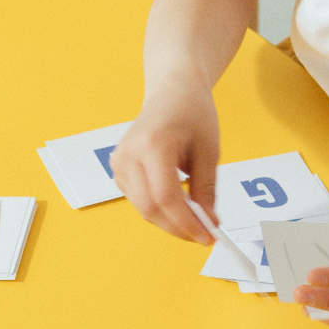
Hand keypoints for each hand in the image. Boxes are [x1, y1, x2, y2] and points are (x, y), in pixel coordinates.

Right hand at [110, 74, 219, 244]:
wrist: (172, 91)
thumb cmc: (191, 112)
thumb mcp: (209, 151)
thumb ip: (206, 189)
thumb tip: (209, 222)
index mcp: (152, 145)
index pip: (165, 197)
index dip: (186, 222)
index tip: (208, 236)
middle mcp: (129, 154)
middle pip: (149, 207)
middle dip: (178, 227)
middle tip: (204, 234)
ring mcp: (119, 161)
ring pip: (142, 208)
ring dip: (169, 220)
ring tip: (195, 217)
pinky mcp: (119, 167)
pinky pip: (137, 199)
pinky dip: (158, 209)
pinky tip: (178, 204)